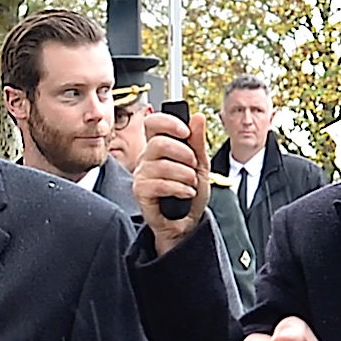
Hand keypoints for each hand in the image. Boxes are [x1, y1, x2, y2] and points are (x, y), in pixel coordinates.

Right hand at [131, 110, 207, 244]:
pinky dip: (178, 188)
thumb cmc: (190, 193)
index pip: (153, 122)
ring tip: (191, 183)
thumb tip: (197, 117)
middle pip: (158, 143)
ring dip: (184, 174)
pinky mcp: (140, 192)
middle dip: (183, 154)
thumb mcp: (201, 165)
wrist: (187, 223)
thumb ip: (198, 142)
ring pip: (161, 165)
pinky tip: (185, 193)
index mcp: (158, 146)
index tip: (186, 131)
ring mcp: (141, 175)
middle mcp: (146, 158)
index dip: (168, 122)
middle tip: (194, 165)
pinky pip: (158, 184)